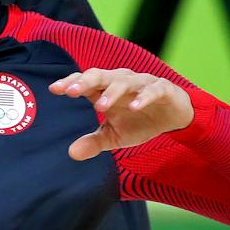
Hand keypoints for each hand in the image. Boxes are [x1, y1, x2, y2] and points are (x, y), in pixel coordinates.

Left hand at [51, 68, 193, 160]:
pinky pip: (153, 90)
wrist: (175, 118)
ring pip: (124, 81)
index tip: (54, 89)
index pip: (84, 81)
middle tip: (71, 92)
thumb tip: (71, 154)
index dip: (70, 83)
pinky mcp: (164, 89)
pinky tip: (134, 107)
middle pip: (100, 75)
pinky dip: (143, 97)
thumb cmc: (139, 122)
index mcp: (105, 89)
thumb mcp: (115, 136)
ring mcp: (142, 83)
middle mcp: (121, 81)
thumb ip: (94, 142)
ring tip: (100, 106)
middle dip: (85, 81)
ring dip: (111, 92)